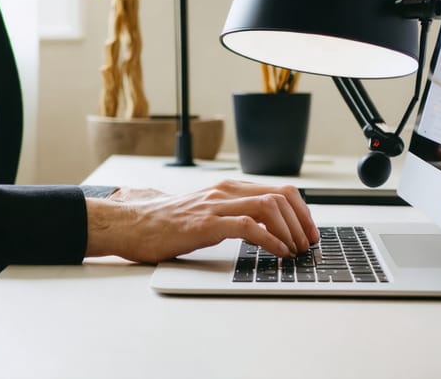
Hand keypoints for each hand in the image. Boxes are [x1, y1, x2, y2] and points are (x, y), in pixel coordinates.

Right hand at [85, 180, 318, 262]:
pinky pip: (249, 226)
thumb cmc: (165, 224)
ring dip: (290, 231)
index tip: (309, 232)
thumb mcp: (206, 213)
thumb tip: (265, 230)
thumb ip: (232, 214)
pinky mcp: (206, 224)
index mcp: (228, 188)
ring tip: (294, 250)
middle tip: (307, 244)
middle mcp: (225, 191)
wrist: (132, 224)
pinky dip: (271, 239)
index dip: (302, 211)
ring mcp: (215, 205)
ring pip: (269, 206)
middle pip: (281, 195)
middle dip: (302, 221)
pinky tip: (277, 252)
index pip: (279, 190)